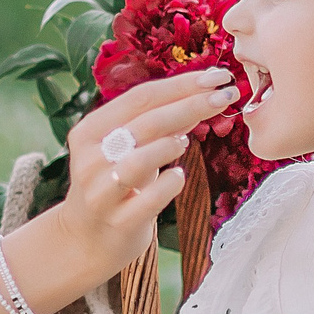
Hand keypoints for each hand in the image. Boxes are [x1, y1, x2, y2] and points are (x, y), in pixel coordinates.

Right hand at [39, 69, 238, 281]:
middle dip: (191, 104)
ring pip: (140, 158)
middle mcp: (91, 158)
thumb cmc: (115, 184)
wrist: (87, 239)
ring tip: (187, 140)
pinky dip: (169, 184)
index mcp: (90, 131)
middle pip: (145, 122)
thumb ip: (157, 125)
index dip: (181, 84)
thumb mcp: (126, 150)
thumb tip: (203, 94)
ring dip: (171, 144)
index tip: (216, 75)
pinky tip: (178, 177)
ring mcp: (102, 191)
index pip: (140, 97)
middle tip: (225, 95)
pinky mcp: (118, 221)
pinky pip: (150, 198)